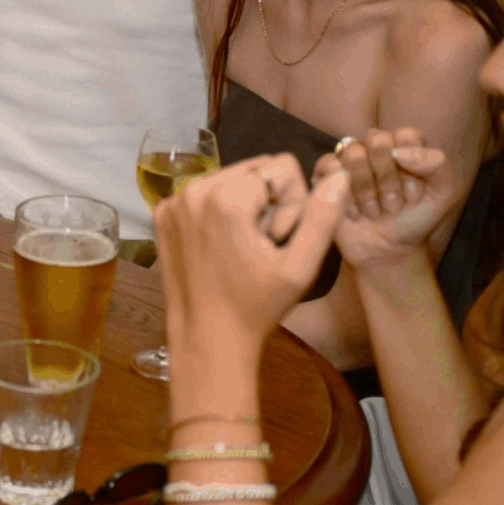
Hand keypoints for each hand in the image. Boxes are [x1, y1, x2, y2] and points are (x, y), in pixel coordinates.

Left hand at [156, 155, 348, 347]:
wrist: (207, 337)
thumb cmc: (255, 306)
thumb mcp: (300, 266)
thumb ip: (323, 217)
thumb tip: (340, 175)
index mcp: (224, 198)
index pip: (281, 167)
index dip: (292, 203)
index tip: (279, 238)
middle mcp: (192, 190)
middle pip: (254, 168)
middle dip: (268, 200)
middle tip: (262, 243)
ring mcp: (173, 202)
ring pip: (230, 178)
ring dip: (244, 204)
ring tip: (242, 246)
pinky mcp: (162, 214)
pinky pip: (204, 193)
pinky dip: (218, 211)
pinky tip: (222, 246)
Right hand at [315, 127, 461, 271]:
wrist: (387, 251)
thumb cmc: (415, 220)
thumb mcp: (443, 195)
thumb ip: (437, 164)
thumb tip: (399, 151)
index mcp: (404, 147)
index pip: (406, 135)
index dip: (412, 167)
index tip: (414, 195)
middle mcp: (375, 148)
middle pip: (377, 139)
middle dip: (388, 178)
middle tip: (394, 205)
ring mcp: (349, 160)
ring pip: (353, 152)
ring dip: (367, 189)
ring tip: (375, 211)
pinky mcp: (326, 174)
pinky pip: (329, 165)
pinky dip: (345, 194)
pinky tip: (355, 213)